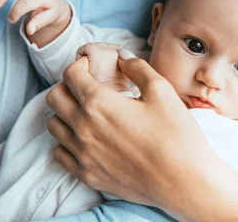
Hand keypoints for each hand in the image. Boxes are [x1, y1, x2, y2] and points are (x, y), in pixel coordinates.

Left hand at [45, 51, 218, 216]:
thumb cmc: (175, 134)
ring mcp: (82, 154)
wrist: (182, 181)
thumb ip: (137, 68)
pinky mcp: (87, 175)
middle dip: (67, 85)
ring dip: (65, 113)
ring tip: (86, 111)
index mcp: (99, 104)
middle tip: (86, 86)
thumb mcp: (161, 91)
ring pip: (54, 125)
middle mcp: (83, 128)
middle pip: (54, 98)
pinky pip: (60, 154)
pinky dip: (67, 141)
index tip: (90, 66)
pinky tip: (86, 137)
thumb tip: (122, 57)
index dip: (79, 65)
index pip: (71, 75)